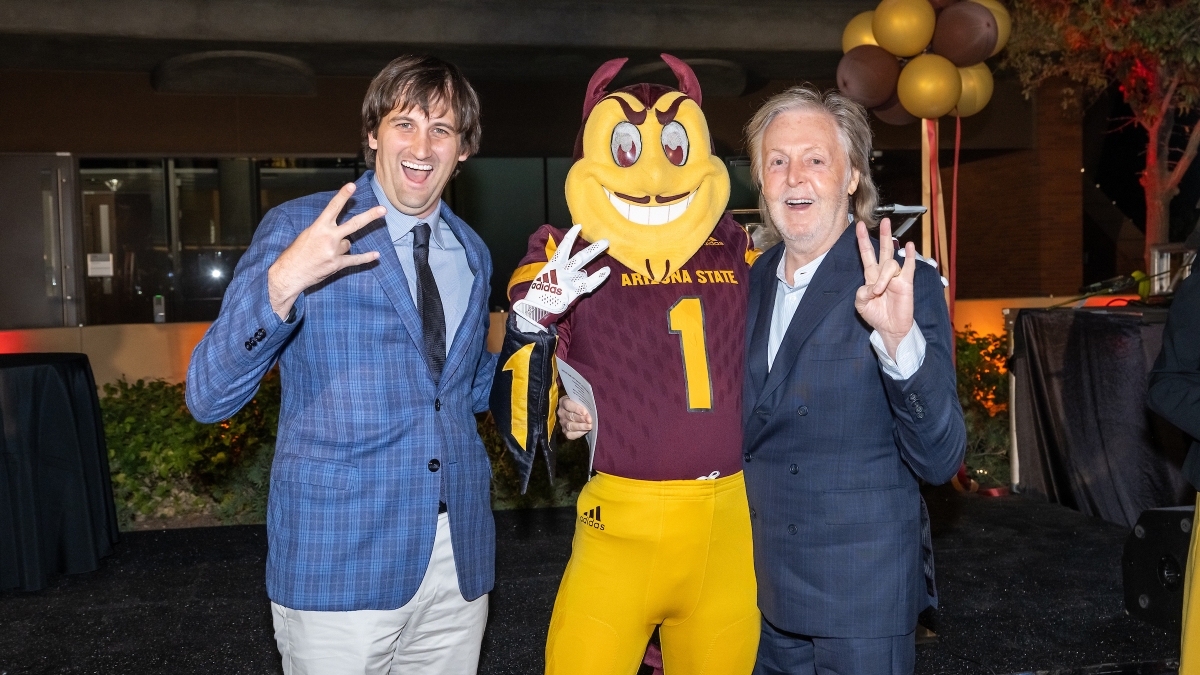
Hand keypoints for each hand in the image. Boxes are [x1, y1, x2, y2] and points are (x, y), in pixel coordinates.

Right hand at [268, 183, 384, 318]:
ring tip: (325, 253)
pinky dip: (365, 258)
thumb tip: (342, 233)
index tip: (352, 185)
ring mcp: (334, 251)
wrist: (290, 273)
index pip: (333, 207)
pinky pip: (355, 259)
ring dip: (340, 247)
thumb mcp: (307, 235)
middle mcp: (328, 237)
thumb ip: (324, 230)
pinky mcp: (337, 264)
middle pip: (354, 224)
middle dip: (370, 216)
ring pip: (347, 244)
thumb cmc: (297, 252)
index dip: (343, 196)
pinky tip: (376, 255)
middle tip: (383, 209)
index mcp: (318, 227)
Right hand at [512, 224, 609, 331]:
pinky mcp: (573, 291)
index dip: (571, 236)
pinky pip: (588, 283)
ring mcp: (568, 280)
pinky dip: (598, 277)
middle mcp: (561, 270)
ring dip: (596, 253)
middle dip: (593, 247)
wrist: (534, 309)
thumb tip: (578, 272)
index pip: (563, 248)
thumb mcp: (544, 278)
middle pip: (579, 256)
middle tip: (605, 241)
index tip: (578, 227)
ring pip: (584, 264)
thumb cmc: (538, 296)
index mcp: (552, 266)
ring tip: (607, 245)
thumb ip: (559, 273)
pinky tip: (607, 271)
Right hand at [558, 396, 592, 439]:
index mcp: (564, 401)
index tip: (585, 412)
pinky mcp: (565, 431)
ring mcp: (562, 422)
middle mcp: (561, 412)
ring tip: (590, 426)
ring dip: (581, 426)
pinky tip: (585, 431)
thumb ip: (585, 401)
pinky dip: (578, 433)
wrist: (582, 412)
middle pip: (570, 416)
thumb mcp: (583, 400)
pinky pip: (570, 434)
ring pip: (570, 426)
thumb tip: (591, 405)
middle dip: (581, 418)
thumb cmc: (583, 404)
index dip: (577, 409)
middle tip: (589, 420)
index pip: (568, 404)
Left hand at [854, 218, 915, 357]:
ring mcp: (896, 277)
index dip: (862, 240)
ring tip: (881, 291)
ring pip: (891, 264)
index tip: (858, 226)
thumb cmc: (876, 315)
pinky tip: (909, 247)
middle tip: (884, 220)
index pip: (867, 254)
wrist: (890, 328)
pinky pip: (909, 267)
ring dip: (884, 276)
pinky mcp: (906, 283)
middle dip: (883, 234)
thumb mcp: (861, 305)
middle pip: (884, 249)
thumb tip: (873, 285)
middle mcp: (884, 273)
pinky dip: (910, 256)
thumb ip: (862, 293)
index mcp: (871, 276)